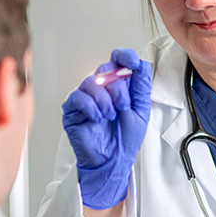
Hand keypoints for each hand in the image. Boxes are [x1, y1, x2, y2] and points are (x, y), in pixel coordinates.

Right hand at [62, 48, 151, 208]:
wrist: (114, 160)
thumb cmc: (125, 138)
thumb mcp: (140, 110)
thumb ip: (141, 86)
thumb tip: (142, 64)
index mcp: (117, 85)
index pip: (117, 60)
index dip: (124, 56)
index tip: (133, 62)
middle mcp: (101, 88)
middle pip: (105, 69)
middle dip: (118, 87)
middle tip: (123, 106)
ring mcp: (85, 97)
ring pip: (92, 82)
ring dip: (105, 100)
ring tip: (110, 116)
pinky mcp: (72, 109)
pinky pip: (78, 97)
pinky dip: (91, 107)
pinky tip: (98, 118)